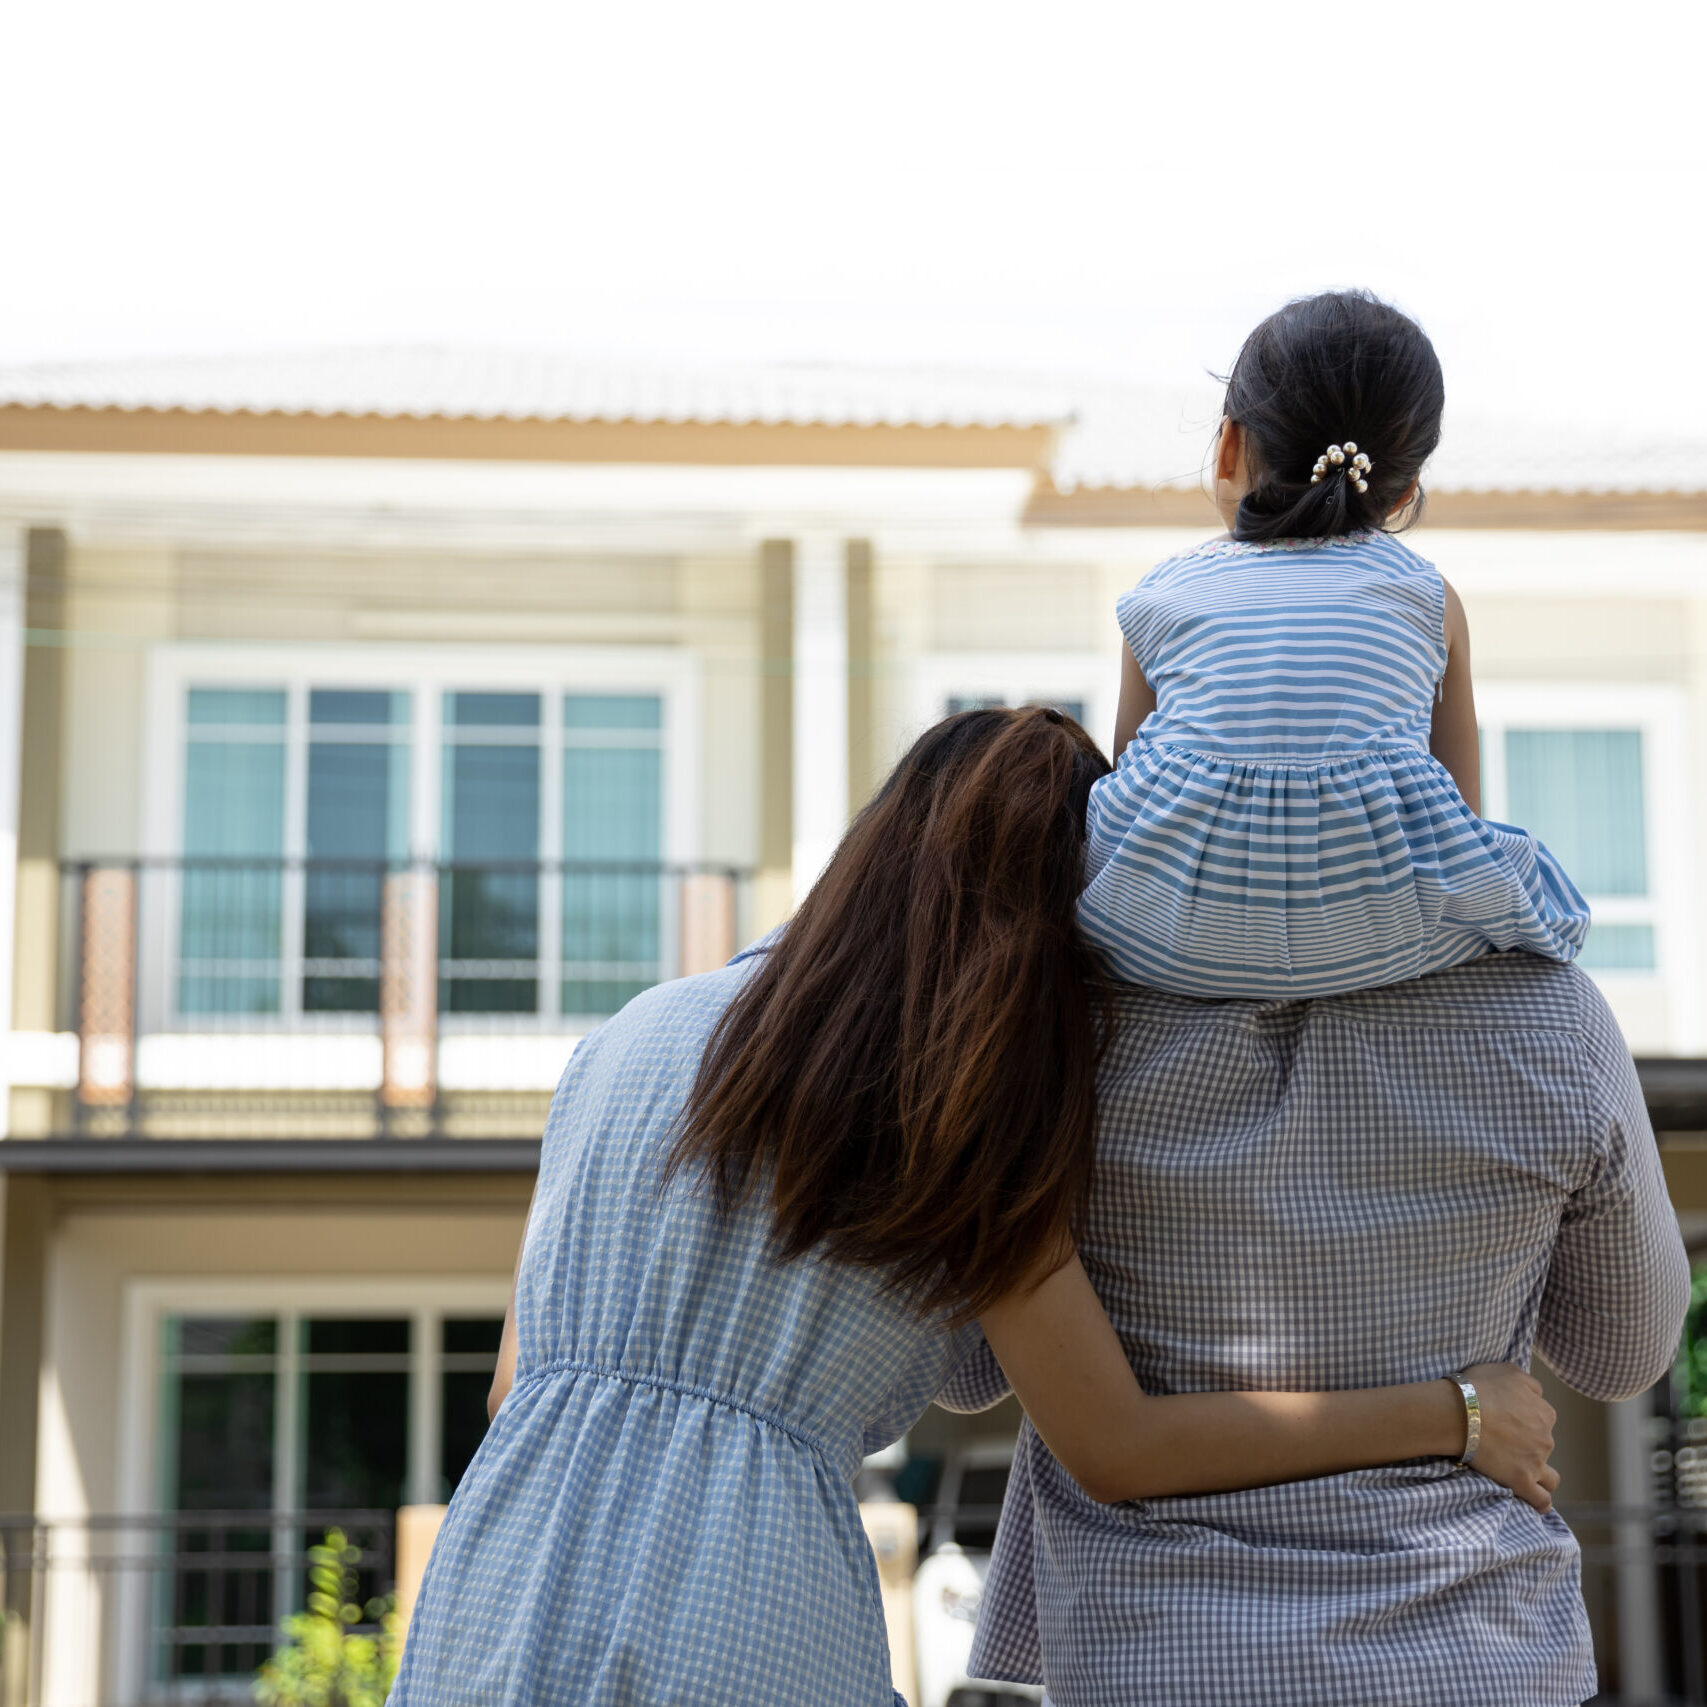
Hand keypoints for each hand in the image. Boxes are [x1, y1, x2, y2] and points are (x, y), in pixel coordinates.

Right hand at [1459, 1362, 1558, 1513]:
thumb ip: (1530, 1384)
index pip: (1543, 1417)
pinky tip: (1536, 1503)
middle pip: (1544, 1444)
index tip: (1508, 1419)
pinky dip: (1541, 1502)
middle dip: (1530, 1444)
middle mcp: (1546, 1438)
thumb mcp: (1509, 1371)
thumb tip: (1537, 1394)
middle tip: (1504, 1441)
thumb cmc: (1479, 1388)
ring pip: (1550, 1475)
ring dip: (1540, 1474)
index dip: (1526, 1418)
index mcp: (1545, 1412)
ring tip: (1521, 1472)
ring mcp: (1536, 1462)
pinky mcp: (1522, 1481)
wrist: (1459, 1412)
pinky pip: (1541, 1499)